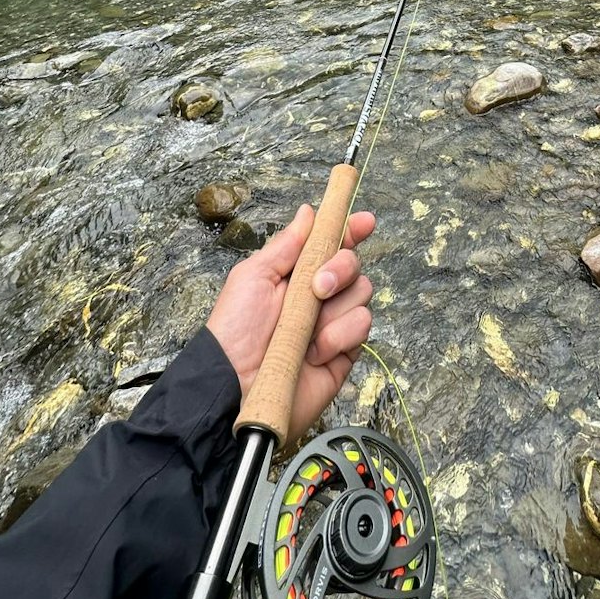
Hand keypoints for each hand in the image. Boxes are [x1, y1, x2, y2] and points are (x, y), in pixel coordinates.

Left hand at [206, 204, 375, 444]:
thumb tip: (308, 212)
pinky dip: (339, 335)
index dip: (350, 230)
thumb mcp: (254, 277)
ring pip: (363, 294)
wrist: (235, 386)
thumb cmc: (236, 330)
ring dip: (336, 307)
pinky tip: (315, 351)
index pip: (332, 245)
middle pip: (354, 265)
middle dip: (341, 268)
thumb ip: (286, 245)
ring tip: (308, 327)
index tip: (364, 221)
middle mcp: (319, 297)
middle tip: (318, 286)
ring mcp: (333, 324)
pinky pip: (361, 327)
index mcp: (297, 275)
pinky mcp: (344, 353)